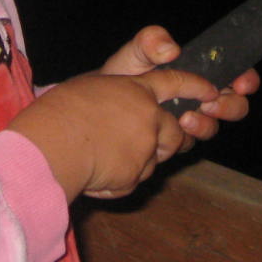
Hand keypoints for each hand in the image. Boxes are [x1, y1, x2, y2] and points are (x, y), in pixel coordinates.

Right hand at [8, 67, 220, 200]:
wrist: (49, 145)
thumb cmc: (59, 112)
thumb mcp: (90, 87)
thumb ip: (118, 93)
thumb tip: (129, 101)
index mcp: (134, 88)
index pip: (173, 82)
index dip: (194, 87)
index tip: (211, 93)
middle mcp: (147, 115)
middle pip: (175, 130)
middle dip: (168, 139)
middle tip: (142, 142)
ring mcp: (145, 145)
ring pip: (158, 157)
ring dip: (143, 159)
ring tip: (111, 157)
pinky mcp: (137, 173)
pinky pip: (136, 179)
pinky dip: (121, 180)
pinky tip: (97, 173)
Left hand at [100, 25, 259, 142]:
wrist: (97, 107)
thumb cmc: (120, 77)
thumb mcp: (134, 54)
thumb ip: (149, 42)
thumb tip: (172, 49)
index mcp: (198, 73)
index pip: (235, 74)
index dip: (246, 79)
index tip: (241, 83)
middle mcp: (199, 98)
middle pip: (235, 105)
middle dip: (230, 106)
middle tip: (211, 104)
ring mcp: (189, 120)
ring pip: (214, 126)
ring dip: (206, 124)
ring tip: (186, 118)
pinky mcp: (175, 140)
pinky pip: (190, 142)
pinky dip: (185, 137)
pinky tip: (172, 129)